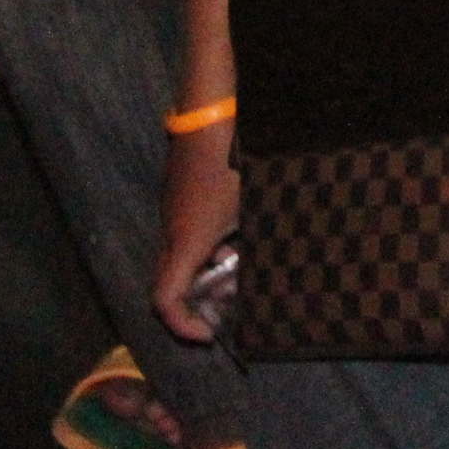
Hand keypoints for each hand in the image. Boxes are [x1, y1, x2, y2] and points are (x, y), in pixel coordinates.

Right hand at [154, 121, 241, 345]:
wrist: (210, 113)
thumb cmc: (235, 161)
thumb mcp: (255, 207)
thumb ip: (262, 241)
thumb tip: (285, 263)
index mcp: (186, 242)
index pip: (163, 300)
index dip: (182, 325)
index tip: (208, 334)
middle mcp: (171, 231)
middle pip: (172, 282)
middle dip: (200, 300)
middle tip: (232, 302)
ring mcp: (172, 211)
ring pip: (182, 256)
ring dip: (208, 268)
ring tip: (244, 259)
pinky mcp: (178, 195)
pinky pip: (186, 233)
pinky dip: (208, 244)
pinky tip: (239, 227)